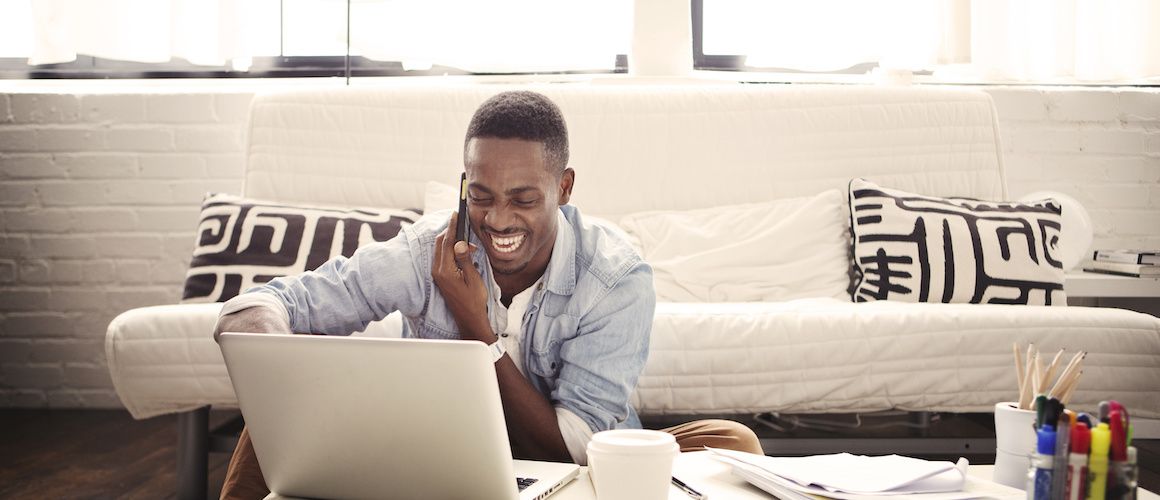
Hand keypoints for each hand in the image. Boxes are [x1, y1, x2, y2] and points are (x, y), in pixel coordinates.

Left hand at [432, 211, 490, 340]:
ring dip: (451, 241)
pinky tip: (462, 250)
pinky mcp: (440, 277)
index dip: (452, 227)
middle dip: (451, 231)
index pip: (447, 242)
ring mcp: (437, 274)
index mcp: (445, 271)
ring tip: (467, 240)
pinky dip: (450, 249)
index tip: (456, 214)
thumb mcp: (473, 278)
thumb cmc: (474, 300)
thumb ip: (464, 259)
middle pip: (440, 243)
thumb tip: (460, 243)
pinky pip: (442, 257)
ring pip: (440, 249)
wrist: (469, 318)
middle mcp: (437, 271)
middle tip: (462, 223)